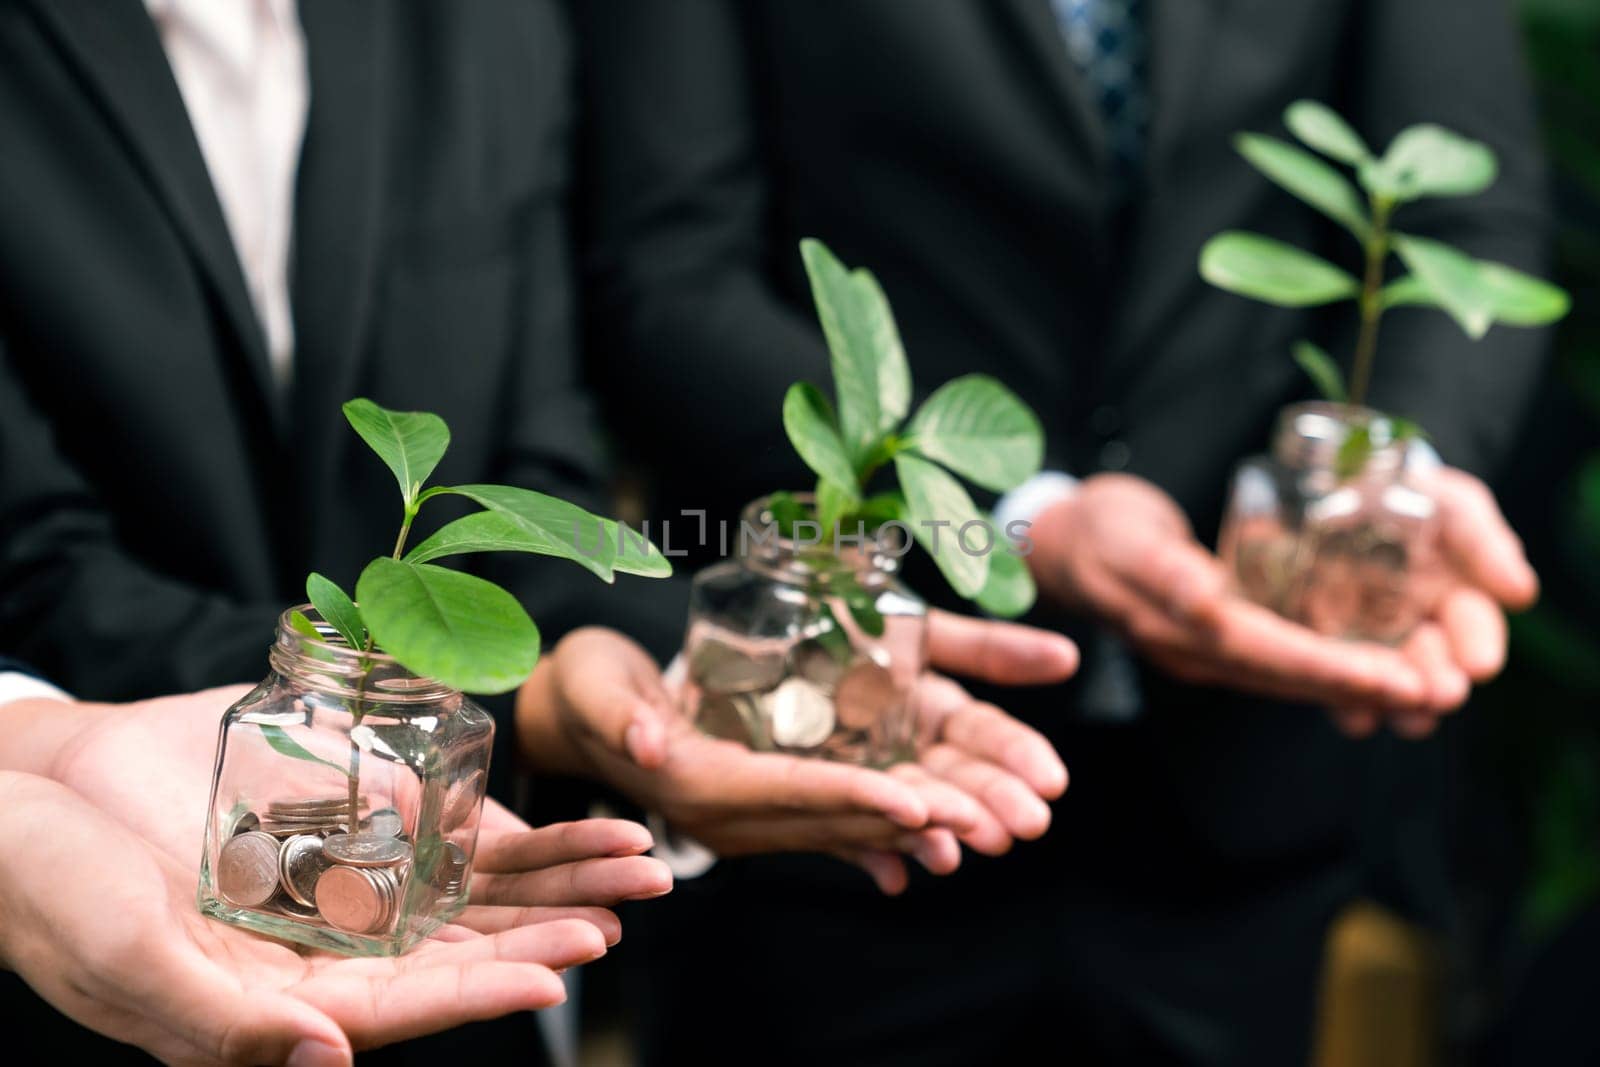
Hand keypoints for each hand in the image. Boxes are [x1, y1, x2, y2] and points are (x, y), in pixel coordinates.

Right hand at [0, 771, 598, 1064]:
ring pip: (466, 886)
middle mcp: (328, 947)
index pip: (408, 1007)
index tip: (564, 969)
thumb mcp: (132, 962)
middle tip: (637, 900)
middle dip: (551, 925)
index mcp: (285, 1002)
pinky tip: (561, 817)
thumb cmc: (53, 894)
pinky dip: (499, 822)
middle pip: (462, 947)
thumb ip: (231, 1024)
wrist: (26, 794)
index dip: (486, 992)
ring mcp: (339, 878)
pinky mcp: (338, 814)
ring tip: (636, 856)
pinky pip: (434, 823)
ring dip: (550, 873)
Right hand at [517, 618, 1074, 893]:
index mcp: (698, 783)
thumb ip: (624, 717)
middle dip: (919, 820)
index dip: (854, 798)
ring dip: (921, 829)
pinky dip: (881, 839)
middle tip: (994, 820)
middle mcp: (734, 811)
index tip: (918, 801)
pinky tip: (930, 858)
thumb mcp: (595, 687)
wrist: (578, 710)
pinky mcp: (765, 804)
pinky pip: (832, 827)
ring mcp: (753, 814)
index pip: (790, 792)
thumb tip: (651, 745)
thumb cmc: (587, 686)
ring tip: (992, 830)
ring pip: (848, 825)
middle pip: (838, 818)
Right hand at [1026, 472, 1534, 737]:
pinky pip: (1279, 666)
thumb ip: (1164, 570)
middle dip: (1362, 688)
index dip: (1332, 670)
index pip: (1268, 654)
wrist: (1060, 543)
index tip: (1397, 678)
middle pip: (1289, 678)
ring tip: (1423, 693)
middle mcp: (1197, 651)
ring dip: (1354, 688)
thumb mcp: (1122, 536)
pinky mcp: (1213, 641)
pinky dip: (1327, 672)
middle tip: (1436, 695)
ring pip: (1289, 680)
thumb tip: (1207, 602)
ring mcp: (1203, 652)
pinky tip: (1371, 671)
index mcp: (1178, 627)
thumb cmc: (1094, 528)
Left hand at [1329, 466, 1535, 738]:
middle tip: (1441, 695)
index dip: (1478, 647)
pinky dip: (1346, 702)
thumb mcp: (1450, 504)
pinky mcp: (1316, 645)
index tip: (1479, 664)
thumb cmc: (1400, 489)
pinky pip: (1333, 682)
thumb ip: (1483, 543)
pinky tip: (1354, 714)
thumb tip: (1522, 594)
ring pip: (1388, 687)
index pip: (1474, 630)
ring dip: (1398, 705)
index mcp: (1455, 600)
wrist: (1322, 479)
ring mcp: (1365, 643)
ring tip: (1405, 715)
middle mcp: (1415, 631)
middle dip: (1440, 685)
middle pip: (1434, 670)